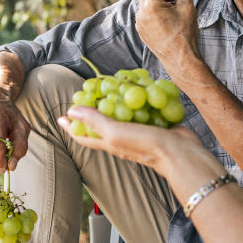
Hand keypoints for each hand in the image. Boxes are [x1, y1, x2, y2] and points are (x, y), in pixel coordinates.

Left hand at [58, 105, 219, 181]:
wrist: (181, 152)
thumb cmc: (146, 146)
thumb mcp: (116, 133)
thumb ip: (95, 121)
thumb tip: (71, 111)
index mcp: (110, 142)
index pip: (84, 136)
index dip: (71, 127)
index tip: (61, 116)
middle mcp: (122, 138)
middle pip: (101, 125)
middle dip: (92, 113)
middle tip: (86, 95)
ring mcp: (139, 132)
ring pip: (122, 117)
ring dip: (115, 104)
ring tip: (110, 89)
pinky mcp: (155, 125)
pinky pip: (142, 111)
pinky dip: (138, 101)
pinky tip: (139, 90)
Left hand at [135, 0, 200, 76]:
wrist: (180, 58)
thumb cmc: (184, 34)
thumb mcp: (187, 8)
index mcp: (151, 7)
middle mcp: (141, 15)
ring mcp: (140, 25)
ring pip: (146, 5)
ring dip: (158, 2)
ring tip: (173, 9)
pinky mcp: (142, 33)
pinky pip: (145, 16)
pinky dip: (155, 12)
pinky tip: (168, 19)